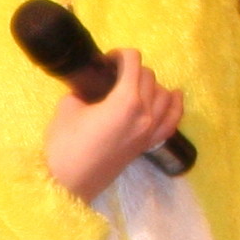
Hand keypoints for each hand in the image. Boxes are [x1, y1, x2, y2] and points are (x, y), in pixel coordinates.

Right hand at [44, 49, 185, 202]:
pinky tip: (173, 95)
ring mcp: (150, 130)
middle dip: (133, 69)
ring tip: (134, 85)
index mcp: (125, 100)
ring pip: (164, 94)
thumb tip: (90, 89)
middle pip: (149, 77)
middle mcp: (145, 112)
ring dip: (151, 84)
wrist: (70, 184)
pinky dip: (175, 105)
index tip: (107, 60)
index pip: (133, 63)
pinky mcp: (148, 143)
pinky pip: (172, 120)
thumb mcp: (67, 109)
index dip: (120, 55)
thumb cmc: (65, 146)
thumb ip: (83, 92)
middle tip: (113, 73)